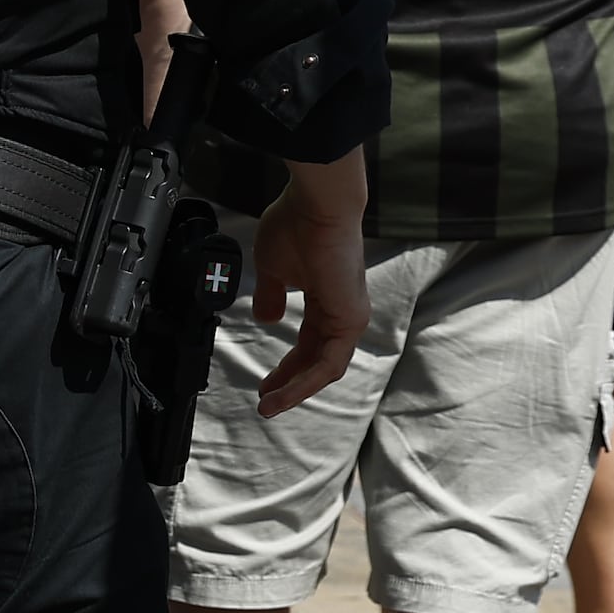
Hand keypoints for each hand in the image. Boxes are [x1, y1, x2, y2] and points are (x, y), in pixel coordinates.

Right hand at [245, 156, 369, 418]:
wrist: (318, 207)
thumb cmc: (295, 227)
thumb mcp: (273, 269)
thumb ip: (270, 297)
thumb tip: (267, 318)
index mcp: (326, 299)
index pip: (308, 343)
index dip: (286, 365)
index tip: (264, 382)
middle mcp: (342, 312)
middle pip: (317, 360)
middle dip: (290, 382)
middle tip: (266, 400)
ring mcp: (349, 317)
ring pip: (325, 367)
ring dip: (297, 389)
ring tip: (269, 405)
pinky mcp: (349, 321)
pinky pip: (328, 362)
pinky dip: (305, 381)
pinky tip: (283, 392)